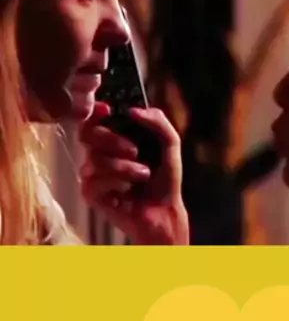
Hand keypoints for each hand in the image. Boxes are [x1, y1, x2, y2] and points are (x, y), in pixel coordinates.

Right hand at [78, 102, 188, 244]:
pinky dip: (116, 183)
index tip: (108, 110)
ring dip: (124, 167)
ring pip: (94, 159)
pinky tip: (127, 191)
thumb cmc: (164, 179)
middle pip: (86, 133)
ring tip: (143, 174)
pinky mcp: (91, 193)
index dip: (96, 110)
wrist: (163, 211)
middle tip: (135, 150)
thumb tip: (133, 110)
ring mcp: (93, 172)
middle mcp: (100, 151)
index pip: (95, 117)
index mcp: (116, 136)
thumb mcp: (169, 143)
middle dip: (112, 139)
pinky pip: (94, 180)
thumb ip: (158, 121)